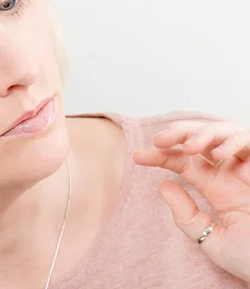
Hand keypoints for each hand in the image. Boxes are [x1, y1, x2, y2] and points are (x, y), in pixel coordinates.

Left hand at [133, 120, 249, 281]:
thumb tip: (163, 186)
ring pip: (222, 133)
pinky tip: (217, 155)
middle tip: (158, 140)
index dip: (160, 156)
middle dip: (177, 134)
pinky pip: (248, 142)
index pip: (182, 162)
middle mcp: (230, 174)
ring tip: (187, 147)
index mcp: (216, 189)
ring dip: (201, 134)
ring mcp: (248, 169)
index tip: (137, 157)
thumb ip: (189, 218)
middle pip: (199, 140)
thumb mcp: (213, 242)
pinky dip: (232, 142)